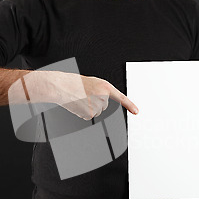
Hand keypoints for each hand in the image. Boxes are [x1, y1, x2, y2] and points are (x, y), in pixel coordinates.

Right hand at [23, 71, 138, 119]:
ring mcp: (97, 106)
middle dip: (96, 102)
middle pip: (104, 106)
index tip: (136, 112)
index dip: (130, 105)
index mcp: (105, 87)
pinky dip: (83, 112)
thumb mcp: (92, 83)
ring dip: (89, 107)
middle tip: (85, 95)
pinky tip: (78, 105)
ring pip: (97, 111)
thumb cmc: (74, 83)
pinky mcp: (90, 114)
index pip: (121, 98)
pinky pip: (89, 116)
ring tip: (80, 98)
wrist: (62, 86)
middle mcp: (103, 97)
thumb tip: (104, 102)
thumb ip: (101, 91)